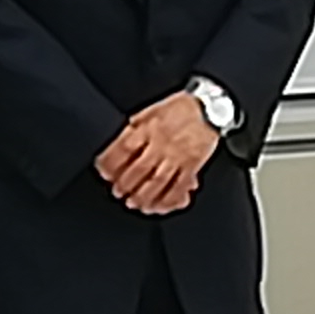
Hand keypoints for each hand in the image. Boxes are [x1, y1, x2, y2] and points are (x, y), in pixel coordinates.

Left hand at [96, 94, 218, 217]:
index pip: (124, 148)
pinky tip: (161, 205)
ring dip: (144, 196)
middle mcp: (162, 143)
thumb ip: (135, 127)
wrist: (210, 108)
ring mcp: (178, 156)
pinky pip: (180, 186)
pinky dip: (170, 199)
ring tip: (135, 203)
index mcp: (148, 128)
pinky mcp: (193, 165)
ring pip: (158, 181)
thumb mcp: (151, 110)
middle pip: (140, 169)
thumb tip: (118, 142)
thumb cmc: (180, 108)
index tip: (104, 172)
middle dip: (126, 184)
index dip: (111, 163)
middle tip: (118, 192)